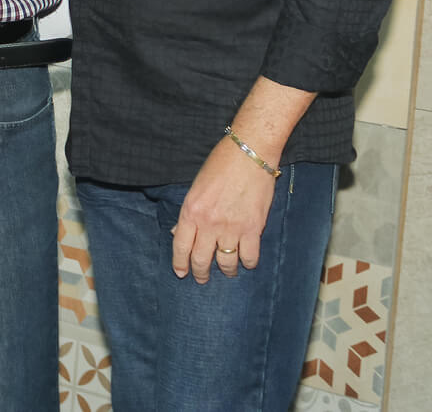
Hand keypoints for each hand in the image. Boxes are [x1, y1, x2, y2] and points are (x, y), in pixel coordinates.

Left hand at [171, 134, 277, 282]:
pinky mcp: (252, 228)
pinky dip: (248, 263)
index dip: (180, 264)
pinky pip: (249, 256)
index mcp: (191, 211)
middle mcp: (209, 223)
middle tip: (202, 278)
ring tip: (228, 272)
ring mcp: (231, 227)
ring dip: (226, 271)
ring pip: (226, 262)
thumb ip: (189, 213)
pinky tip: (247, 261)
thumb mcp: (196, 187)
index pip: (180, 246)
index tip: (182, 273)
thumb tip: (178, 233)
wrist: (249, 153)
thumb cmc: (221, 165)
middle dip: (200, 273)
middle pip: (201, 259)